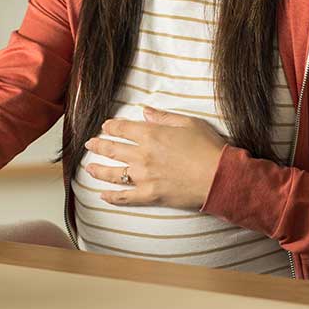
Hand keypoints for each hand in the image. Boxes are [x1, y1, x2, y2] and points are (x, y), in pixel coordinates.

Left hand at [83, 106, 226, 208]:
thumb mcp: (188, 122)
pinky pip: (125, 197)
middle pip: (113, 149)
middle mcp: (142, 155)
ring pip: (114, 173)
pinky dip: (112, 197)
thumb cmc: (208, 147)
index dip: (111, 126)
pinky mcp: (150, 195)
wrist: (220, 177)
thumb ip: (163, 116)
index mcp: (151, 134)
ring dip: (98, 170)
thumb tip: (145, 111)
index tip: (105, 126)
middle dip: (98, 145)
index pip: (123, 128)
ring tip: (89, 168)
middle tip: (90, 144)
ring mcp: (144, 176)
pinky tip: (103, 196)